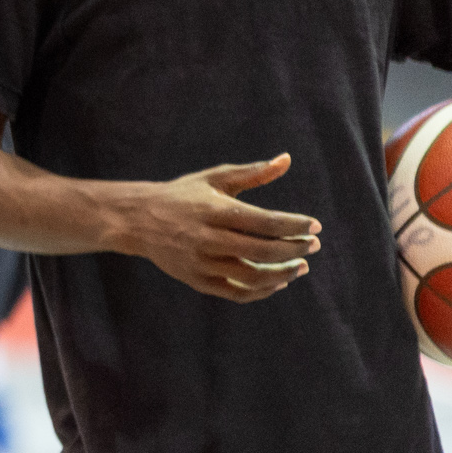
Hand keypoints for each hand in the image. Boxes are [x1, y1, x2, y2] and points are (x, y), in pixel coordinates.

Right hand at [109, 153, 320, 302]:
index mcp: (213, 210)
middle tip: (313, 245)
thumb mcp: (213, 178)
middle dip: (295, 249)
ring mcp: (200, 262)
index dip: (294, 226)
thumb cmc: (182, 196)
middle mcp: (206, 238)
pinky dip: (262, 291)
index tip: (315, 226)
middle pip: (262, 250)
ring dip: (283, 273)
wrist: (137, 221)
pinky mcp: (196, 280)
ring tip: (301, 266)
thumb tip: (286, 160)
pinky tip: (278, 282)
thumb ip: (252, 173)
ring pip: (252, 276)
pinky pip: (237, 292)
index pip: (264, 221)